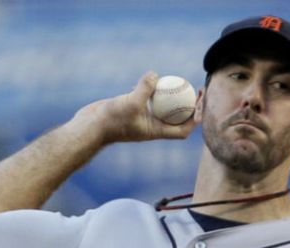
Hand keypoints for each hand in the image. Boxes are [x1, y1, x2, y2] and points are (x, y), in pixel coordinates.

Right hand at [76, 71, 197, 144]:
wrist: (90, 127)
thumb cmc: (110, 121)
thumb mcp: (130, 103)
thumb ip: (144, 89)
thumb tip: (155, 74)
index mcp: (156, 131)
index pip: (183, 130)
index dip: (195, 119)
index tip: (200, 104)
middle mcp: (151, 126)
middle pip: (176, 117)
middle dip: (188, 105)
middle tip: (194, 88)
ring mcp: (141, 117)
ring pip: (161, 106)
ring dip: (170, 96)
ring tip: (177, 81)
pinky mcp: (131, 109)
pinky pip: (146, 99)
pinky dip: (149, 90)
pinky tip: (149, 78)